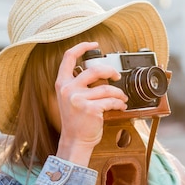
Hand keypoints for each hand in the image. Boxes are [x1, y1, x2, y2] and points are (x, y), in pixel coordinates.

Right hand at [54, 41, 127, 165]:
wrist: (75, 140)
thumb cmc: (76, 121)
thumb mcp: (70, 99)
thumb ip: (78, 84)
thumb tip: (98, 72)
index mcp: (62, 83)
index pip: (69, 57)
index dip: (82, 47)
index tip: (93, 44)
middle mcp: (68, 89)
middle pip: (94, 69)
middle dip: (111, 71)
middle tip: (117, 76)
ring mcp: (78, 99)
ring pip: (107, 88)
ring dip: (119, 93)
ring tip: (122, 98)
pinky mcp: (90, 109)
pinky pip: (111, 101)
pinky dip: (119, 103)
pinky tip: (120, 106)